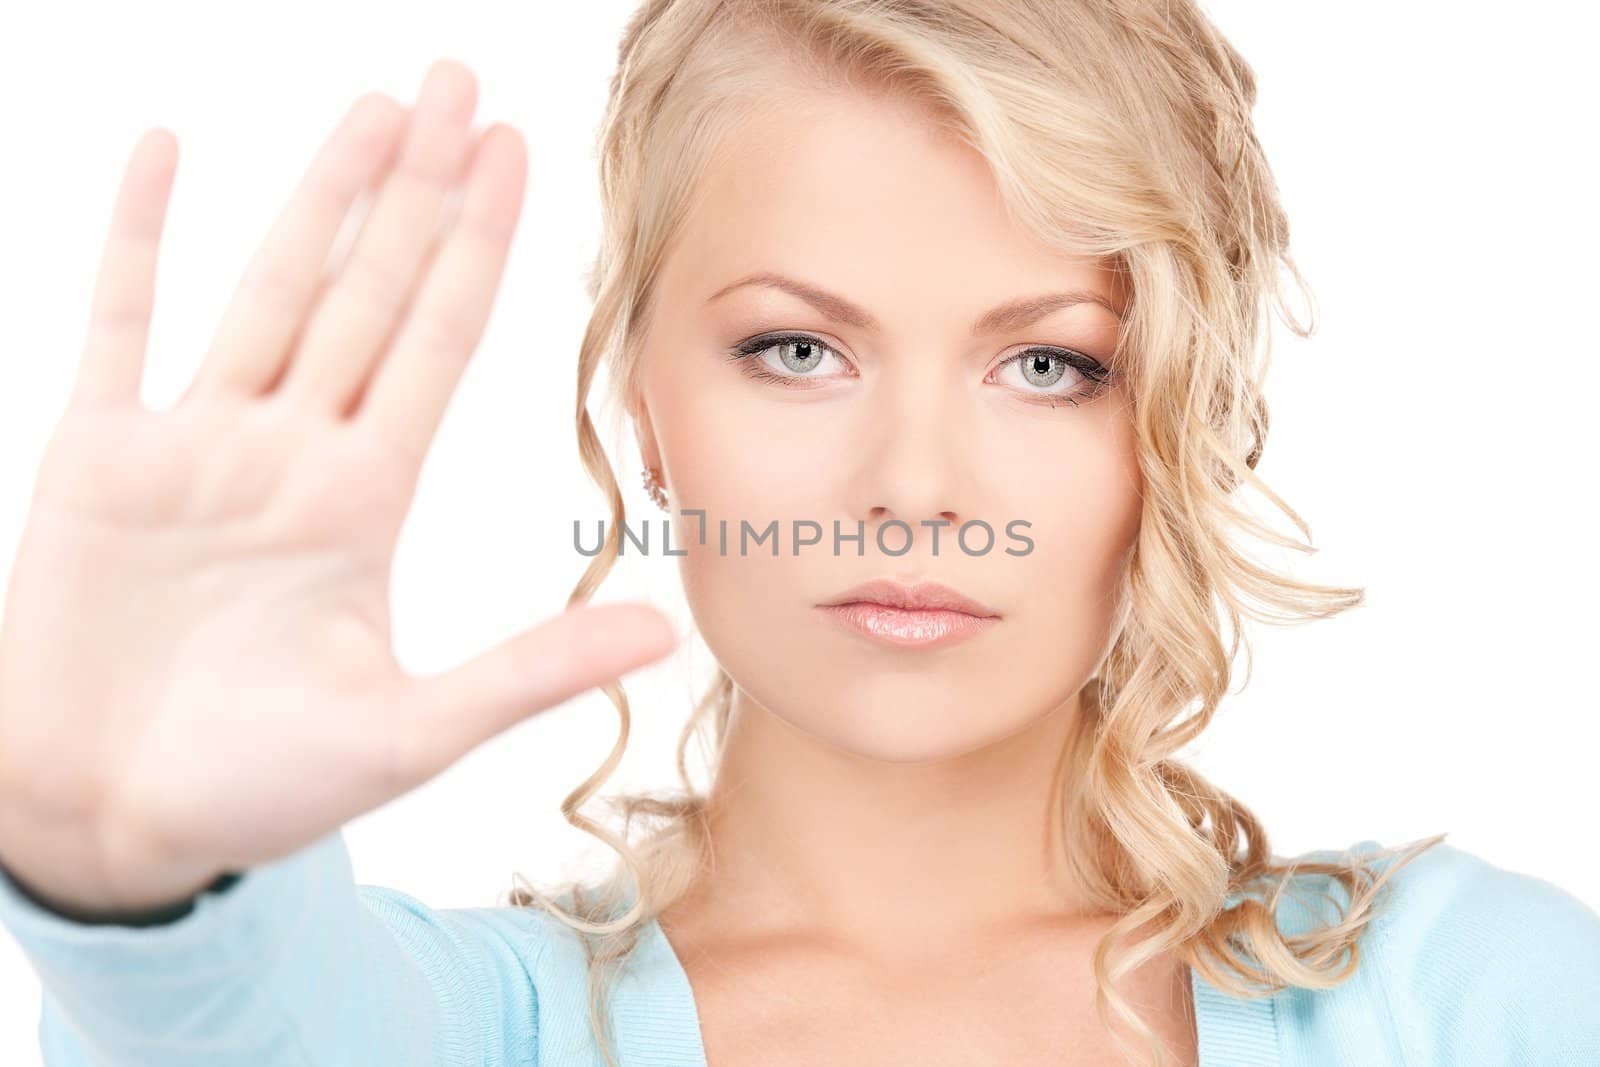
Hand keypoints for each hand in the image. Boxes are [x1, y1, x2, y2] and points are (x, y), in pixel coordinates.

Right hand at [0, 59, 675, 917]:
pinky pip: (117, 325)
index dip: (478, 249)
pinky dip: (136, 240)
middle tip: (460, 82)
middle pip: (370, 291)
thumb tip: (666, 633)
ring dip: (318, 195)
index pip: (437, 344)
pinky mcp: (97, 461)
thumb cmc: (258, 790)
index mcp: (365, 502)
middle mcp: (292, 455)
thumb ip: (529, 671)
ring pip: (270, 290)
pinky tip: (165, 154)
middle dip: (418, 190)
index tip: (520, 157)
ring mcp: (196, 447)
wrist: (112, 825)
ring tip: (374, 107)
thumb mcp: (410, 732)